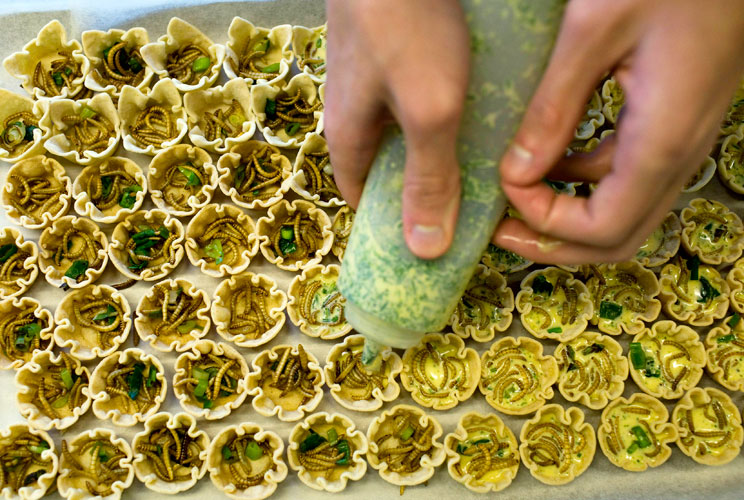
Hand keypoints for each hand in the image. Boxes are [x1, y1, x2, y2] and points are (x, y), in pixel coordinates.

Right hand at [324, 0, 469, 258]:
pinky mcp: (396, 45)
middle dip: (421, 187)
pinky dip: (444, 109)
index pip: (359, 196)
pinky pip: (418, 93)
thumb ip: (429, 179)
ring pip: (404, 128)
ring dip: (438, 147)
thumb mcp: (428, 112)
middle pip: (386, 164)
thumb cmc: (407, 25)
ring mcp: (373, 73)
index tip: (428, 241)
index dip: (389, 224)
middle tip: (466, 203)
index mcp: (346, 134)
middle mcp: (353, 106)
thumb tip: (426, 251)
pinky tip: (478, 106)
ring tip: (481, 159)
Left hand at [495, 0, 743, 264]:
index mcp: (662, 140)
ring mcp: (683, 139)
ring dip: (567, 215)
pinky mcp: (676, 120)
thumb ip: (553, 108)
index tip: (506, 190)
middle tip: (502, 228)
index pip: (604, 228)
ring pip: (624, 211)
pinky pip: (628, 175)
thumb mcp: (595, 30)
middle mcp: (680, 152)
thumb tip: (517, 173)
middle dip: (555, 243)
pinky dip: (583, 182)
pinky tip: (550, 158)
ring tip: (516, 197)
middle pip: (618, 238)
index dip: (547, 226)